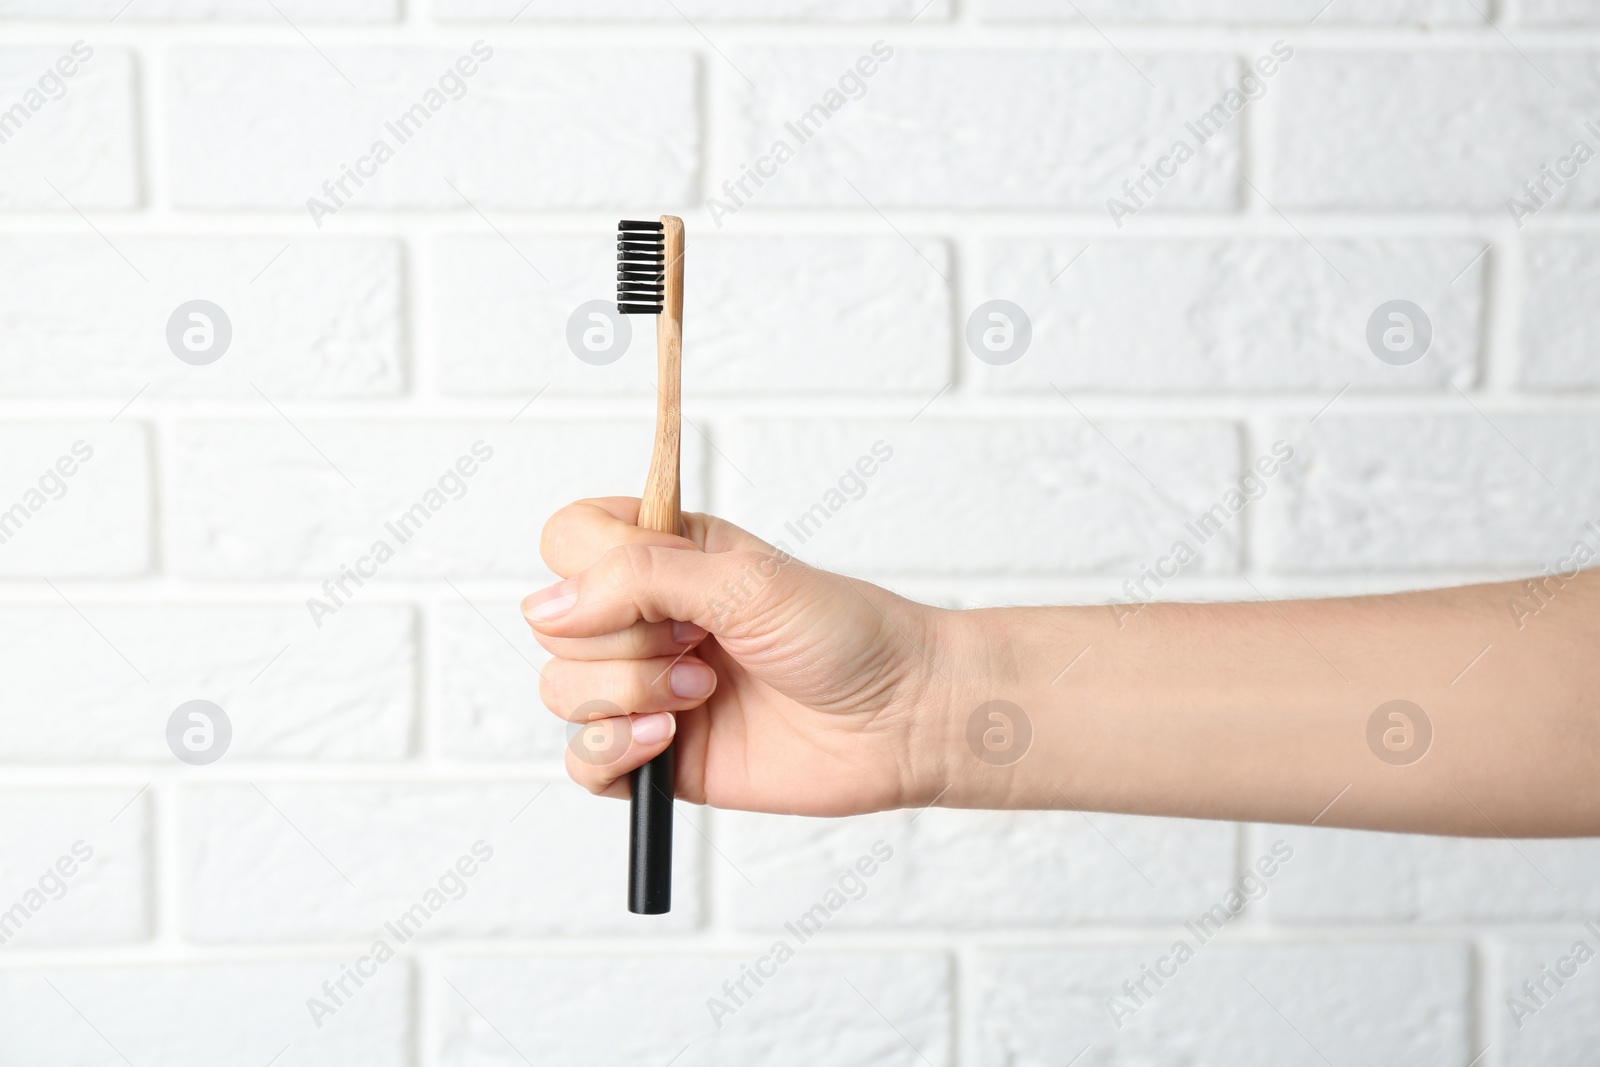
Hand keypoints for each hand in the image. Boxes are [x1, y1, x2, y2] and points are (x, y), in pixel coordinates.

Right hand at [522, 498, 959, 815]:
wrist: (901, 717)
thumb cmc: (845, 633)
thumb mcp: (743, 581)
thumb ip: (640, 578)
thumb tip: (547, 605)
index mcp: (667, 556)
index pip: (568, 539)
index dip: (589, 567)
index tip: (656, 588)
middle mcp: (648, 619)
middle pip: (553, 624)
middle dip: (621, 641)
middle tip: (700, 646)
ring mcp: (649, 689)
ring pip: (561, 691)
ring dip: (626, 694)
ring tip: (703, 695)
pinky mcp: (658, 756)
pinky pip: (582, 761)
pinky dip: (611, 753)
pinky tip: (667, 742)